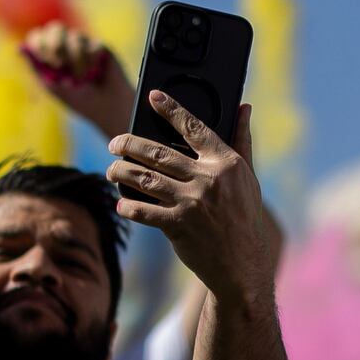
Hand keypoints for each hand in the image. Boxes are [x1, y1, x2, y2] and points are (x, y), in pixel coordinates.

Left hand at [23, 21, 133, 139]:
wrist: (105, 108)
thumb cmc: (77, 100)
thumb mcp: (52, 86)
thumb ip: (37, 67)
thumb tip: (19, 48)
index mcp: (49, 54)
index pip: (38, 36)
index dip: (39, 43)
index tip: (44, 60)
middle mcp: (65, 46)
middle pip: (56, 27)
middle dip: (56, 44)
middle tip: (59, 64)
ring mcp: (83, 44)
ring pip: (75, 37)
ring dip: (76, 62)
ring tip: (82, 80)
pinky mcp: (99, 46)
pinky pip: (92, 45)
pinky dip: (91, 63)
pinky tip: (96, 74)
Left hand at [109, 96, 275, 307]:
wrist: (243, 263)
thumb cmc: (244, 215)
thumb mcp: (248, 176)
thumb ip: (242, 140)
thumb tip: (244, 106)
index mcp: (226, 162)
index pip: (194, 128)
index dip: (172, 110)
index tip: (153, 97)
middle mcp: (208, 179)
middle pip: (158, 153)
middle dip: (129, 144)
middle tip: (115, 143)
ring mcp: (191, 203)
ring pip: (145, 179)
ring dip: (122, 173)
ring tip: (112, 170)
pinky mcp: (178, 226)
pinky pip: (144, 211)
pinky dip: (129, 206)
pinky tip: (121, 203)